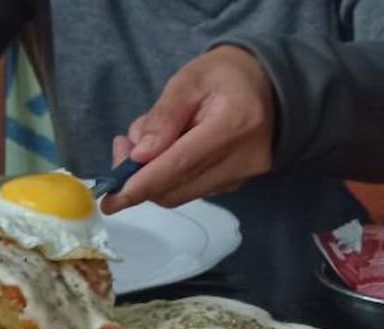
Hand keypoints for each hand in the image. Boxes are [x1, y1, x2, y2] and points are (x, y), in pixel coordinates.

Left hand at [103, 45, 273, 212]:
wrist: (273, 85)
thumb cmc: (226, 74)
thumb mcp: (189, 80)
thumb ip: (163, 117)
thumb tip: (138, 156)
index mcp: (233, 124)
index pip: (180, 164)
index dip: (142, 184)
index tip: (111, 199)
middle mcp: (242, 160)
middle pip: (177, 188)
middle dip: (139, 178)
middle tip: (122, 147)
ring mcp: (241, 177)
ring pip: (182, 193)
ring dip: (153, 177)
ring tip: (145, 141)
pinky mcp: (237, 184)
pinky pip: (193, 189)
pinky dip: (171, 177)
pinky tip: (167, 150)